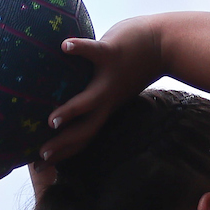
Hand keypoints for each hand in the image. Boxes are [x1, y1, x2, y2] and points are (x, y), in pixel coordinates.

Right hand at [0, 17, 166, 183]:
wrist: (167, 44)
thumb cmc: (135, 62)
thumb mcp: (113, 84)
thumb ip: (93, 90)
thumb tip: (65, 87)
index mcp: (107, 106)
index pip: (84, 135)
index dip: (65, 152)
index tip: (43, 166)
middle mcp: (109, 98)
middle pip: (86, 128)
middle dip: (64, 143)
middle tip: (41, 155)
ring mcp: (110, 77)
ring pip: (91, 100)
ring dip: (72, 111)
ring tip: (51, 121)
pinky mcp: (112, 53)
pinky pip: (94, 51)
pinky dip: (80, 48)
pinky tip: (64, 46)